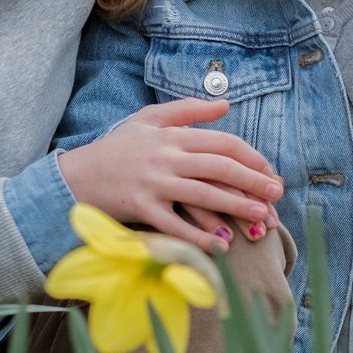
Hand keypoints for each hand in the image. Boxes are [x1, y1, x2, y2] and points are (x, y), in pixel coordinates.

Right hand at [54, 98, 283, 253]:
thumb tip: (225, 106)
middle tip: (277, 194)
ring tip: (261, 219)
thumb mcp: (149, 119)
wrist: (76, 175)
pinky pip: (177, 226)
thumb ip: (188, 111)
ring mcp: (154, 184)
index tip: (269, 172)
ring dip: (236, 208)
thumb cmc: (117, 147)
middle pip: (219, 167)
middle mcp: (166, 158)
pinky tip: (222, 247)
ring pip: (204, 196)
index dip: (251, 157)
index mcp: (172, 136)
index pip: (222, 142)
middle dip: (253, 181)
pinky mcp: (142, 209)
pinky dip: (200, 238)